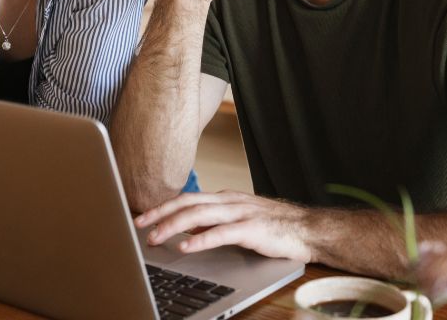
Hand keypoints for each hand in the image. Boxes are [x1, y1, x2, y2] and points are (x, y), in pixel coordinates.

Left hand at [134, 190, 313, 262]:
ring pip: (199, 215)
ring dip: (174, 226)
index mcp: (225, 198)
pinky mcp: (252, 229)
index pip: (187, 199)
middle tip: (138, 225)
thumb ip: (215, 223)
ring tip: (155, 237)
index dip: (163, 207)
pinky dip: (201, 240)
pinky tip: (186, 248)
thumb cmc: (275, 226)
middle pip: (187, 203)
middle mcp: (230, 201)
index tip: (142, 217)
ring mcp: (241, 213)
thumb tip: (189, 230)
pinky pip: (222, 233)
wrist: (308, 229)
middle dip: (160, 213)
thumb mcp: (239, 220)